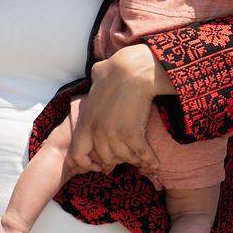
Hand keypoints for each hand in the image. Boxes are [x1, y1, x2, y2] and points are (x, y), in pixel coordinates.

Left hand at [68, 44, 171, 172]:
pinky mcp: (133, 134)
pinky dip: (149, 159)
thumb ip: (93, 83)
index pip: (77, 154)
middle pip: (105, 159)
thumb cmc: (116, 68)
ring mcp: (114, 135)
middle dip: (116, 160)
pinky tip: (155, 163)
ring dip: (133, 160)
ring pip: (123, 158)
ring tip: (141, 160)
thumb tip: (96, 76)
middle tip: (124, 158)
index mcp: (86, 122)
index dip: (87, 163)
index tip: (98, 164)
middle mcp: (98, 132)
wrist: (133, 70)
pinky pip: (141, 154)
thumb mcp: (96, 76)